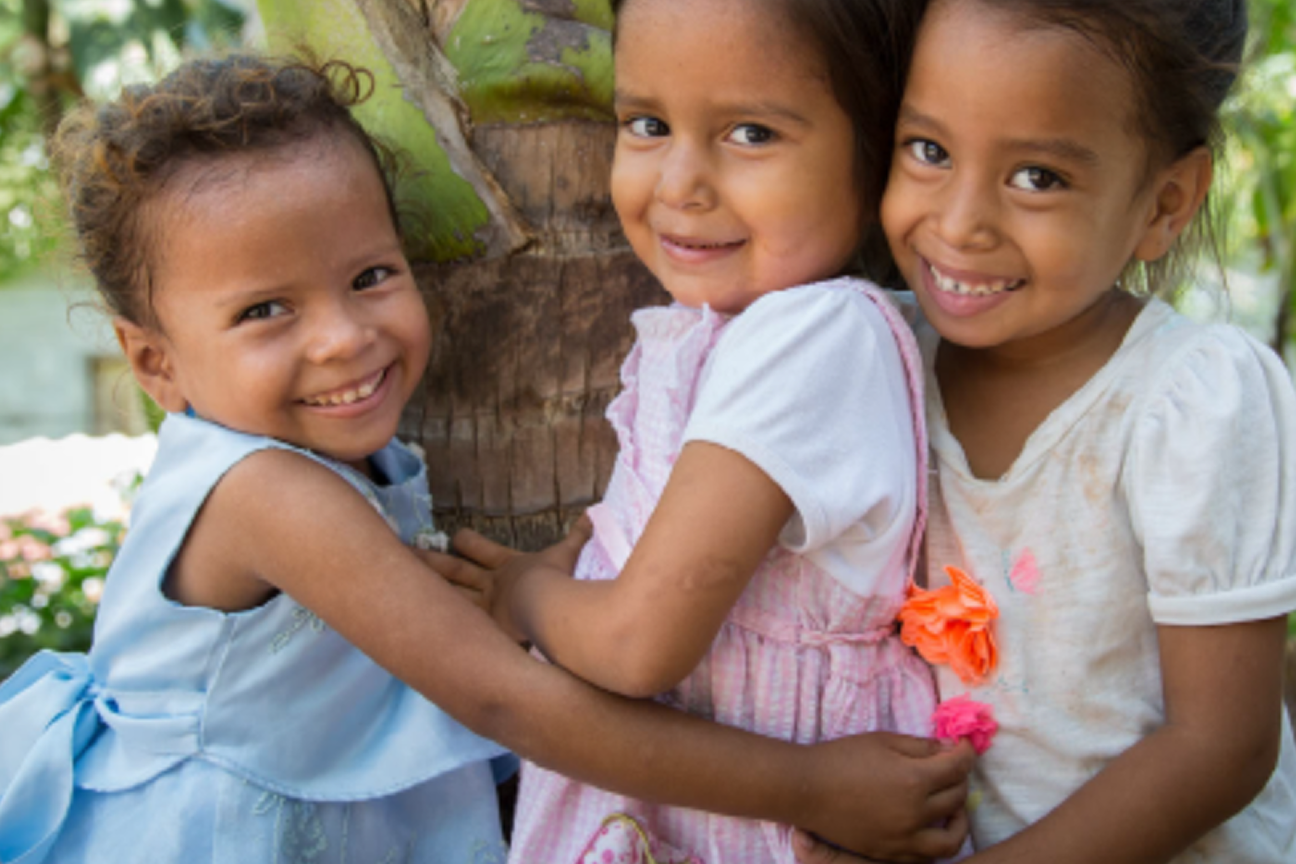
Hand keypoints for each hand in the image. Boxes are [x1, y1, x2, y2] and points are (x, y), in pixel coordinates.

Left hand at [415, 517, 591, 641]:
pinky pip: (454, 625)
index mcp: (507, 566)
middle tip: (406, 552)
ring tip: (398, 588)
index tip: (455, 536)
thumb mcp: (566, 555)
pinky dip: (436, 626)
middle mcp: (489, 585)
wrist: (546, 607)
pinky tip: (415, 629)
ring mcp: (482, 608)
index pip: (482, 549)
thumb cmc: (554, 580)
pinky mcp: (480, 629)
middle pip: (454, 571)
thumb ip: (577, 536)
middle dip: (431, 562)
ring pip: (447, 595)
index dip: (468, 542)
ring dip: (425, 590)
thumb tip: (592, 514)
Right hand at [796, 734, 973, 862]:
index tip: (964, 746)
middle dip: (960, 778)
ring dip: (959, 820)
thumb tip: (949, 750)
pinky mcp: (889, 853)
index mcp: (914, 781)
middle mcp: (915, 814)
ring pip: (951, 838)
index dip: (966, 752)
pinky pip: (926, 855)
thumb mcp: (883, 740)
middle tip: (951, 767)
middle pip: (957, 798)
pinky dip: (936, 841)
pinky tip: (929, 825)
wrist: (806, 789)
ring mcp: (903, 839)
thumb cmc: (842, 757)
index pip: (958, 767)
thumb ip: (921, 745)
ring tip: (952, 807)